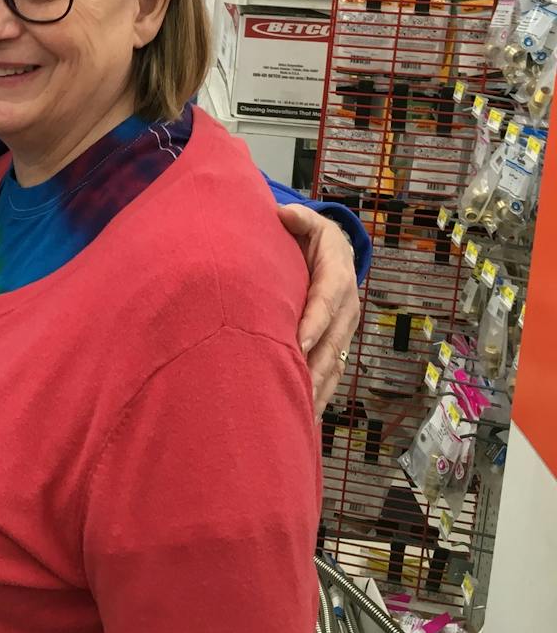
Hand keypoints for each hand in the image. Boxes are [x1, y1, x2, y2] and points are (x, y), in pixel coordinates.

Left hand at [278, 204, 359, 410]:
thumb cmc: (313, 238)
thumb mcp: (309, 222)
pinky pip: (331, 374)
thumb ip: (299, 219)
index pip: (325, 304)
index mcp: (338, 279)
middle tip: (295, 391)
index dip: (313, 324)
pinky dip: (319, 396)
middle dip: (314, 369)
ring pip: (333, 365)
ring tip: (299, 416)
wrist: (338, 251)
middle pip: (331, 343)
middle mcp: (346, 310)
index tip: (297, 343)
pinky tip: (305, 419)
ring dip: (317, 390)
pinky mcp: (338, 345)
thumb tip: (285, 213)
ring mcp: (344, 331)